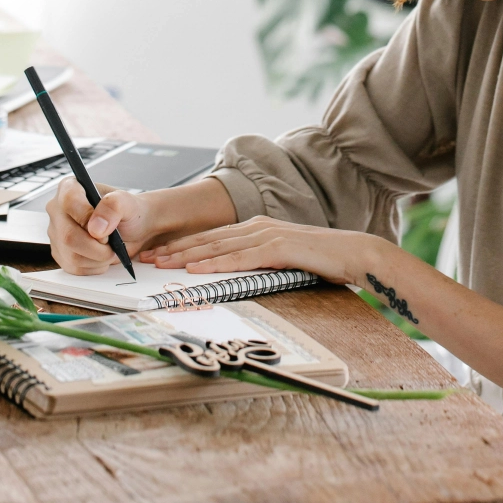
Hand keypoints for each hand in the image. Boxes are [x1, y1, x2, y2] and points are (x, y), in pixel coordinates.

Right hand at [46, 177, 156, 274]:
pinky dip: (93, 267)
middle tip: (112, 243)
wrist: (132, 230)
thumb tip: (95, 227)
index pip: (69, 201)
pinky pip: (73, 268)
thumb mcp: (127, 202)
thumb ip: (113, 207)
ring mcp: (56, 233)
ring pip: (71, 256)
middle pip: (68, 236)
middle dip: (97, 246)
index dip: (86, 216)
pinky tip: (101, 256)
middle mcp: (58, 210)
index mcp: (71, 188)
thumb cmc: (128, 212)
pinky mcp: (60, 253)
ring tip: (109, 249)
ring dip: (98, 258)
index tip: (103, 228)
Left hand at [140, 216, 381, 286]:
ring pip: (218, 246)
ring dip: (187, 255)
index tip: (161, 253)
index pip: (213, 237)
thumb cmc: (321, 261)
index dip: (185, 245)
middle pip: (209, 239)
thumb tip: (234, 275)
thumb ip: (259, 262)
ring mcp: (268, 235)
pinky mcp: (278, 248)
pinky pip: (240, 258)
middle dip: (176, 248)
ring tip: (163, 263)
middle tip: (149, 258)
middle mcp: (258, 227)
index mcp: (258, 228)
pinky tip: (196, 270)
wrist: (353, 254)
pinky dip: (215, 263)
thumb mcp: (283, 260)